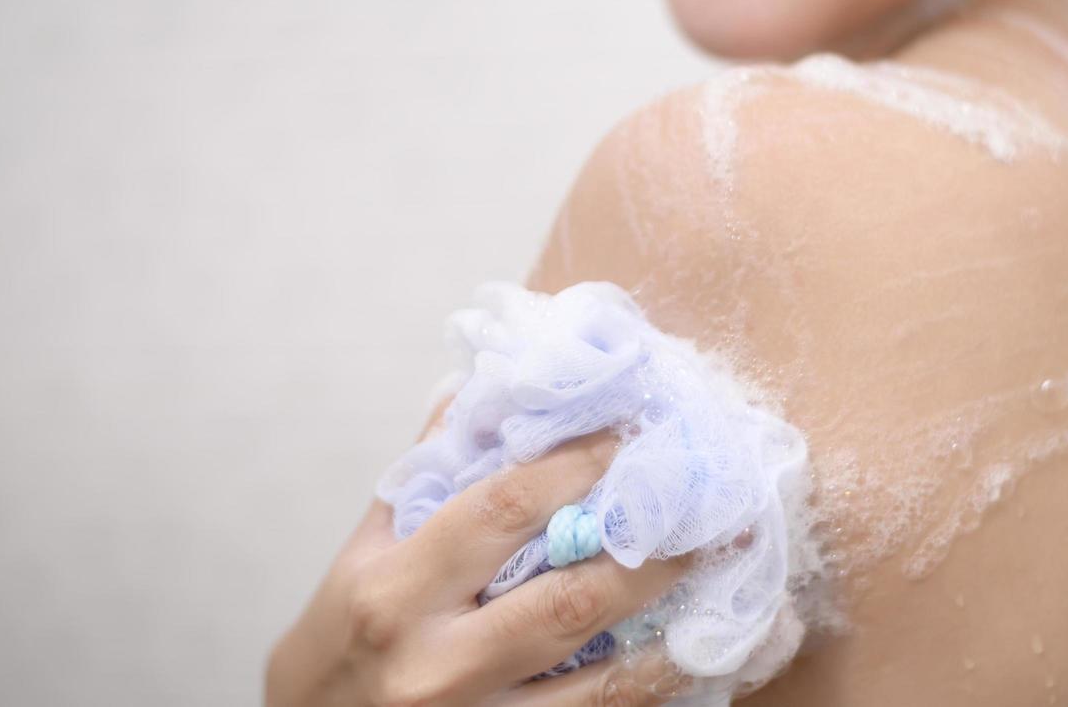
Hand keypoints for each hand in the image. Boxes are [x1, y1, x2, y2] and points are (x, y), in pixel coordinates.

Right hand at [265, 417, 691, 705]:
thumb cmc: (338, 640)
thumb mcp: (364, 550)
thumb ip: (426, 473)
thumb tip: (485, 390)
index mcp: (395, 590)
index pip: (501, 512)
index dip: (576, 467)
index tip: (630, 434)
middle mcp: (436, 662)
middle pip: (569, 600)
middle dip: (651, 552)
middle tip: (708, 509)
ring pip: (601, 685)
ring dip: (674, 632)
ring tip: (728, 580)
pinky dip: (649, 691)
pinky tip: (694, 656)